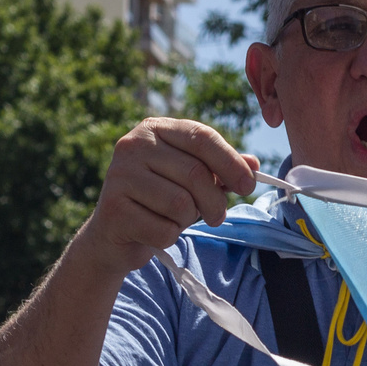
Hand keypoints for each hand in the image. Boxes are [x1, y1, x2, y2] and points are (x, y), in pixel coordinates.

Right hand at [77, 118, 259, 278]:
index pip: (202, 137)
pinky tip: (155, 230)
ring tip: (176, 219)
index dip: (231, 162)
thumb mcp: (192, 179)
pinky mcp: (112, 209)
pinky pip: (163, 230)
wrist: (115, 233)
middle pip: (195, 173)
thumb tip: (254, 164)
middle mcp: (132, 145)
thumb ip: (221, 169)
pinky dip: (169, 237)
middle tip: (217, 216)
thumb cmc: (160, 200)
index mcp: (155, 128)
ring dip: (188, 220)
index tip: (248, 185)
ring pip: (180, 204)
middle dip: (215, 201)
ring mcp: (118, 175)